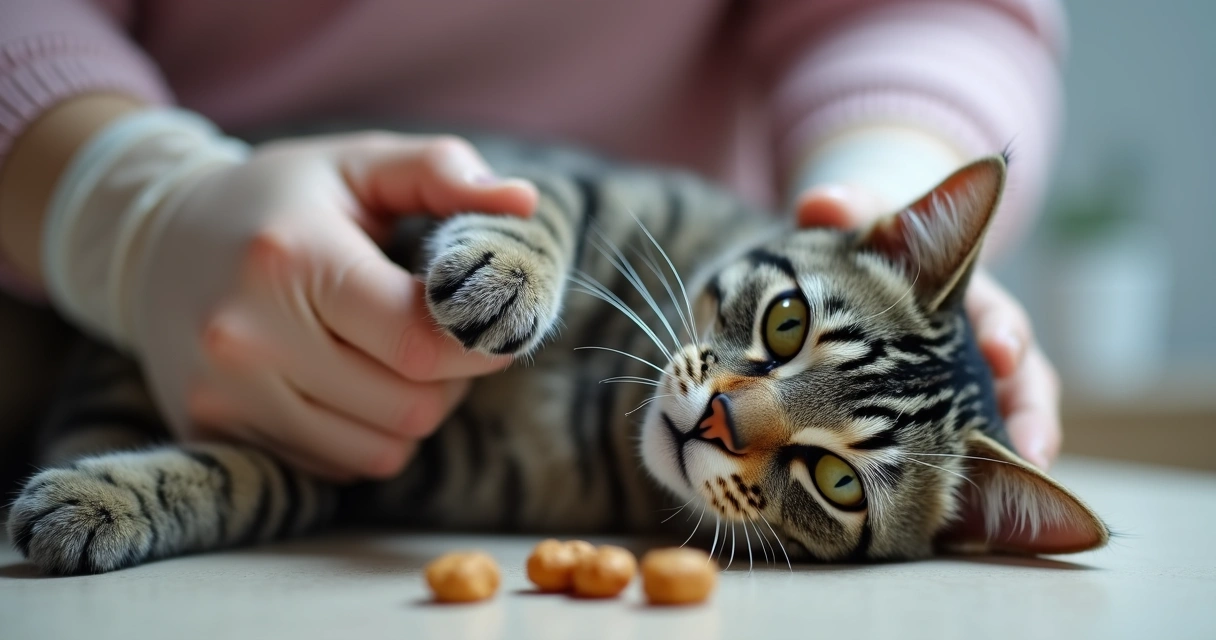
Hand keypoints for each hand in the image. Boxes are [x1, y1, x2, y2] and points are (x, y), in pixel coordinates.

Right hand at [128, 132, 536, 480]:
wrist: (155, 240)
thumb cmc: (281, 199)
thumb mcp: (358, 162)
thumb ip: (442, 171)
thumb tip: (523, 204)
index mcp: (291, 259)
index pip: (421, 342)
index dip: (480, 342)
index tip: (494, 322)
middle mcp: (246, 335)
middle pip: (410, 407)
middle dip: (451, 380)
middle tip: (443, 338)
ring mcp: (222, 393)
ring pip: (380, 451)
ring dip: (412, 414)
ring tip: (395, 360)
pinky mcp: (212, 431)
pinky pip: (335, 467)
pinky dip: (365, 437)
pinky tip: (348, 385)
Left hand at [795, 185, 1060, 468]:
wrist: (868, 272)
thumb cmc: (872, 247)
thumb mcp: (864, 220)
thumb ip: (848, 209)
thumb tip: (820, 201)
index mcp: (969, 298)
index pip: (998, 316)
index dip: (1004, 334)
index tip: (1000, 351)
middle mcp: (979, 347)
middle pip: (1022, 383)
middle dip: (1028, 415)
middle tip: (1031, 448)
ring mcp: (967, 386)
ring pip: (1004, 422)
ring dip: (1014, 455)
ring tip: (1015, 486)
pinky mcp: (946, 421)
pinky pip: (966, 452)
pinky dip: (969, 481)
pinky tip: (958, 518)